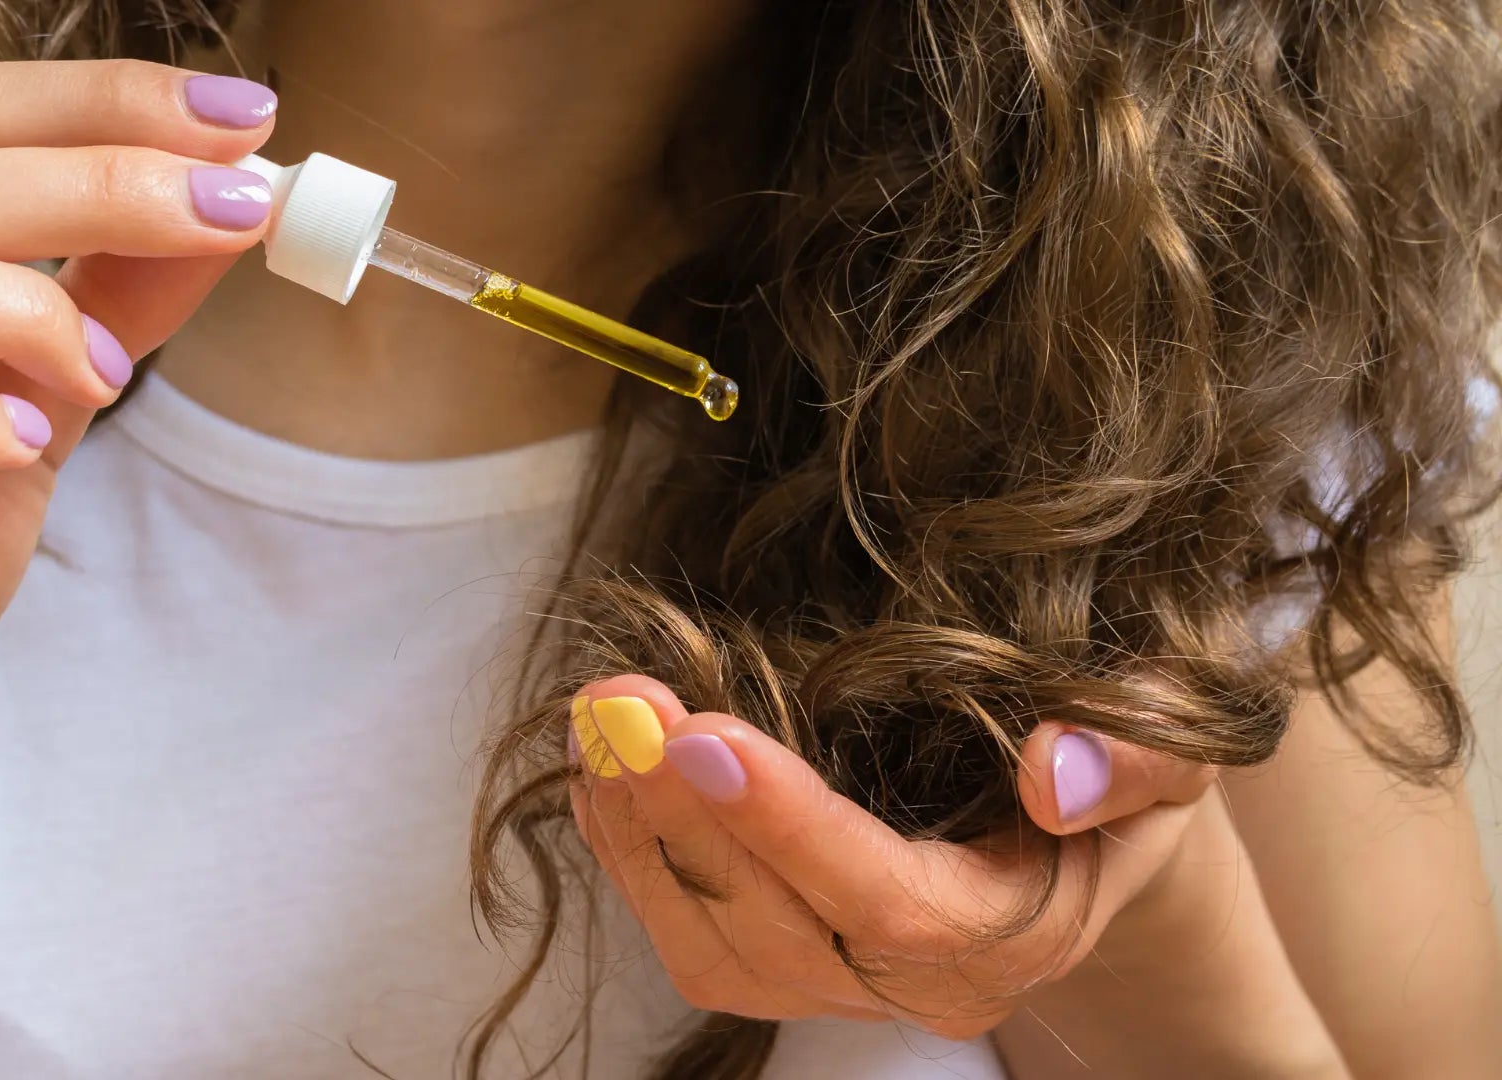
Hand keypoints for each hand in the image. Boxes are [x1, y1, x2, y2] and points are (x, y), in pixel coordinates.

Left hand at [566, 674, 1213, 1037]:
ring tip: (597, 722)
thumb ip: (1137, 757)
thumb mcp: (1175, 745)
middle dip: (683, 814)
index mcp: (1016, 933)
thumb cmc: (1124, 769)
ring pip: (714, 949)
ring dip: (639, 834)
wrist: (1085, 827)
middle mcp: (923, 985)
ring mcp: (846, 987)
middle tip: (618, 700)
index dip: (788, 826)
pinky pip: (689, 936)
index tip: (703, 735)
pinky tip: (602, 774)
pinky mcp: (787, 966)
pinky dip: (630, 856)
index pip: (889, 905)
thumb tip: (1051, 768)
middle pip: (779, 930)